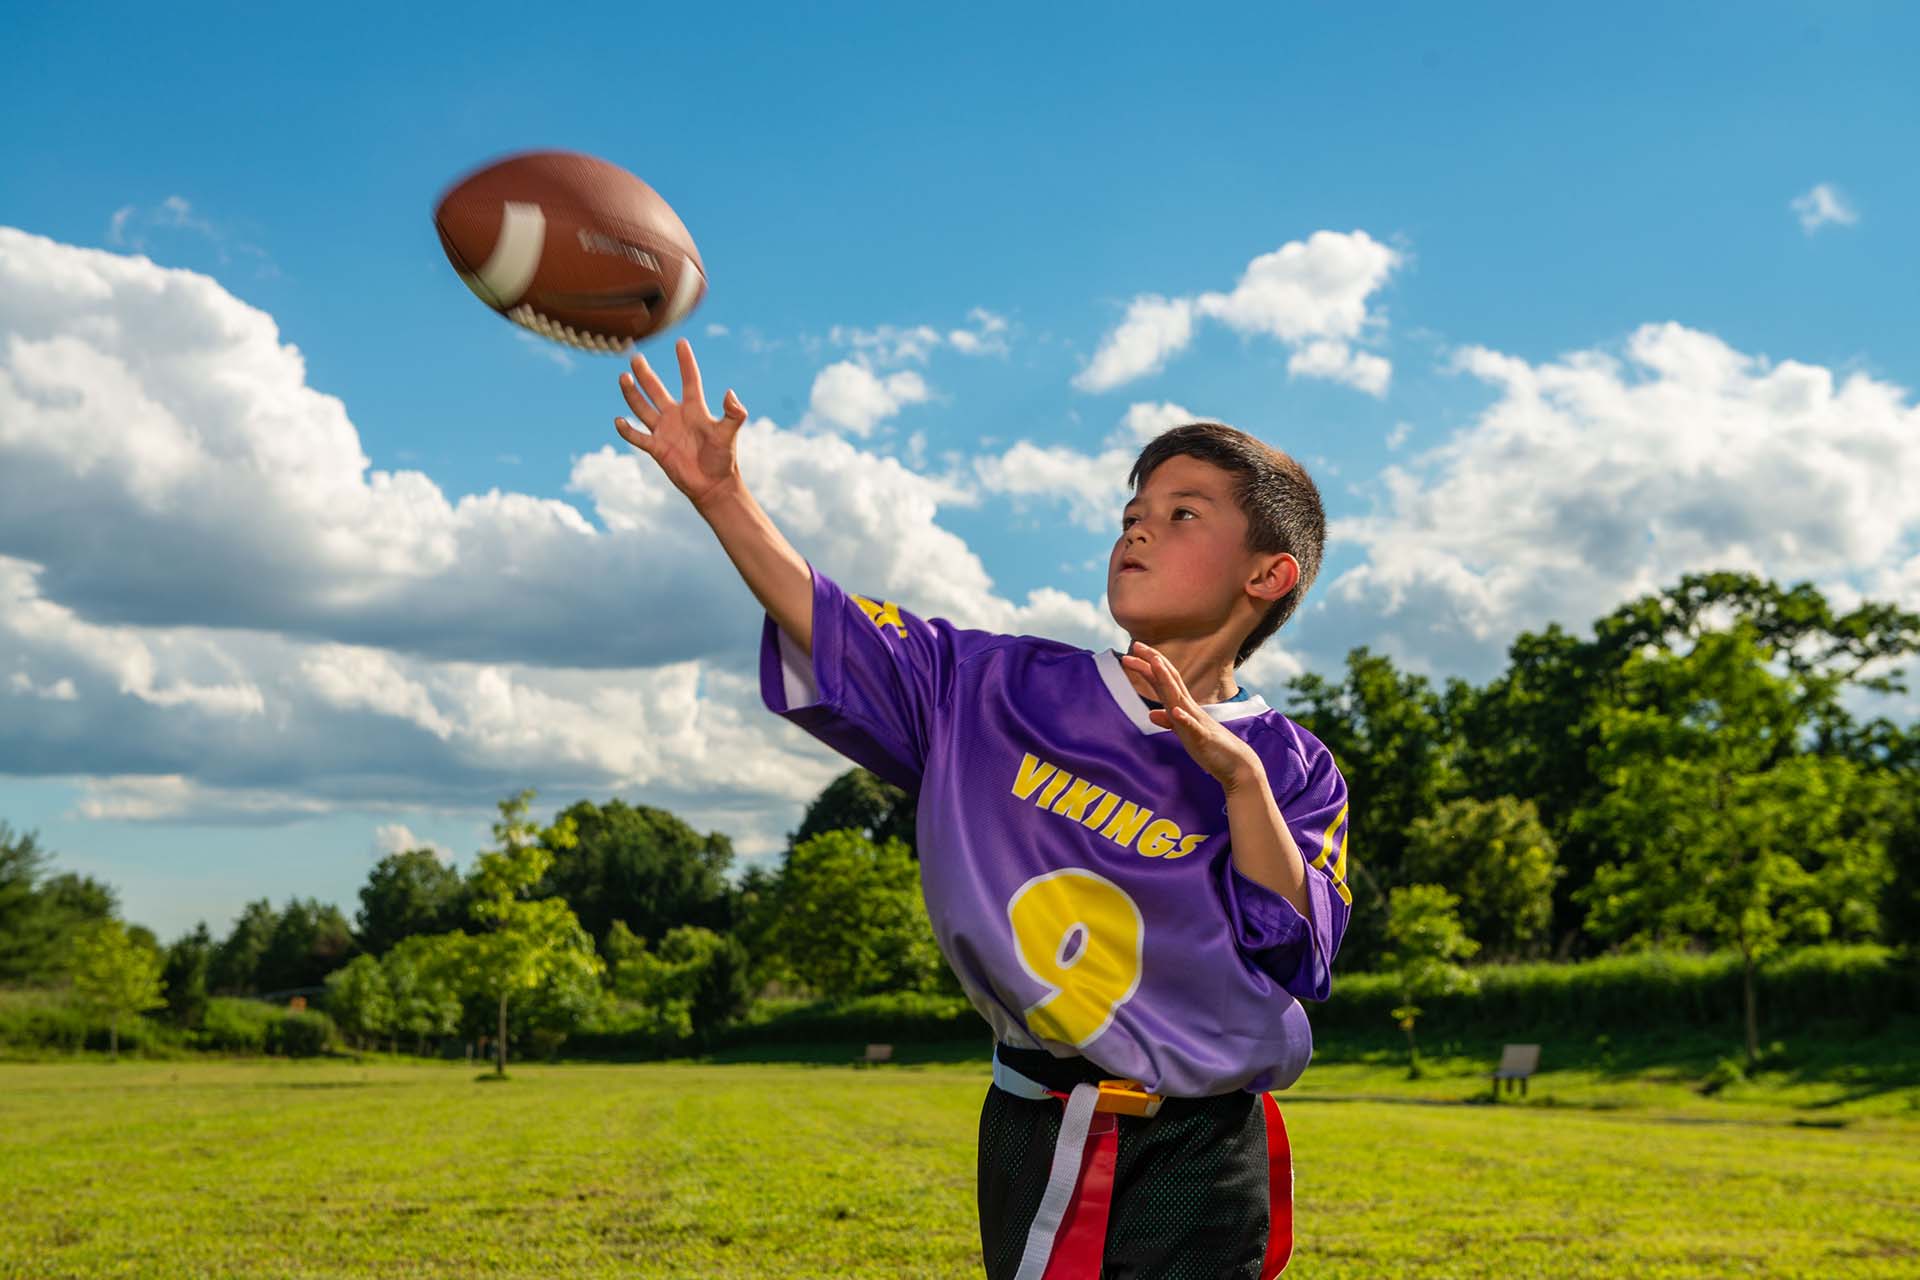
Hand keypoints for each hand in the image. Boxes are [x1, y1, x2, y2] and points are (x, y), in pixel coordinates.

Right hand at [614, 338, 749, 510]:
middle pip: (657, 390)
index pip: (689, 380)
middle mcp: (677, 416)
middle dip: (646, 374)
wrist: (713, 485)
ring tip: (623, 377)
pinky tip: (618, 420)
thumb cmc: (724, 459)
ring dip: (632, 394)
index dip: (685, 362)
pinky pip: (638, 436)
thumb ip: (733, 414)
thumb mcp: (729, 434)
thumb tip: (730, 393)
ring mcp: (664, 431)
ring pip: (642, 408)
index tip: (681, 342)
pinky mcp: (657, 448)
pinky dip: (627, 430)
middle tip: (635, 357)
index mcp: (695, 409)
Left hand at [1120, 642, 1263, 791]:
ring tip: (1155, 663)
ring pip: (1179, 698)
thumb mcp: (1185, 733)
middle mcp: (1189, 709)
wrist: (1236, 764)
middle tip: (1135, 645)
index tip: (1132, 652)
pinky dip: (1183, 718)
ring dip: (1167, 680)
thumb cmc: (1210, 747)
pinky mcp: (1203, 739)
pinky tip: (1175, 712)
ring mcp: (1197, 722)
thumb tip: (1151, 714)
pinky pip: (1193, 727)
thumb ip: (1169, 721)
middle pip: (1170, 680)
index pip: (1165, 680)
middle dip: (1153, 662)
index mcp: (1183, 707)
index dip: (1149, 666)